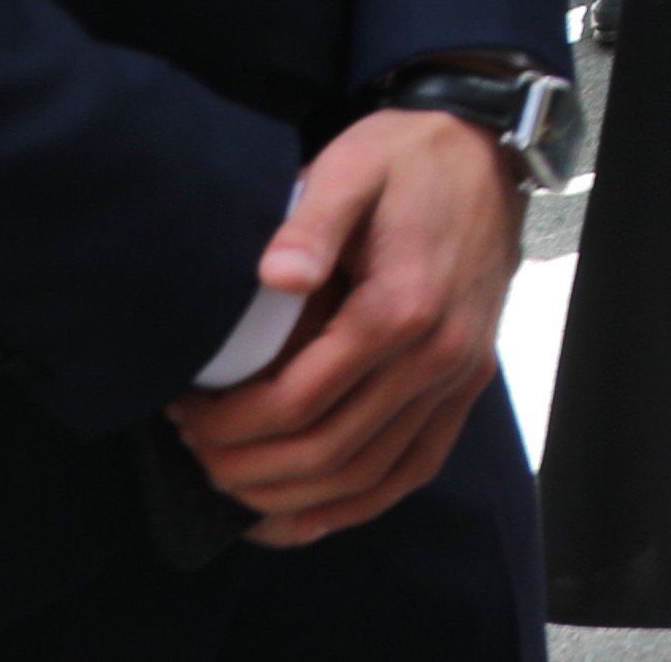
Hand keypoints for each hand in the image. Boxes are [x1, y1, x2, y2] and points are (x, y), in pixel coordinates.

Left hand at [168, 109, 520, 545]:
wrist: (486, 154)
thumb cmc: (409, 158)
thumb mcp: (352, 166)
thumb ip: (312, 221)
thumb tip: (274, 276)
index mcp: (403, 306)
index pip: (300, 401)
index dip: (231, 423)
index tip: (184, 411)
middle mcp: (438, 355)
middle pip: (328, 451)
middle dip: (247, 467)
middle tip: (194, 452)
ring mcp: (459, 376)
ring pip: (368, 475)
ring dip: (292, 497)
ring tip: (233, 485)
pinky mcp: (467, 384)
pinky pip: (414, 468)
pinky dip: (357, 505)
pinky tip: (306, 515)